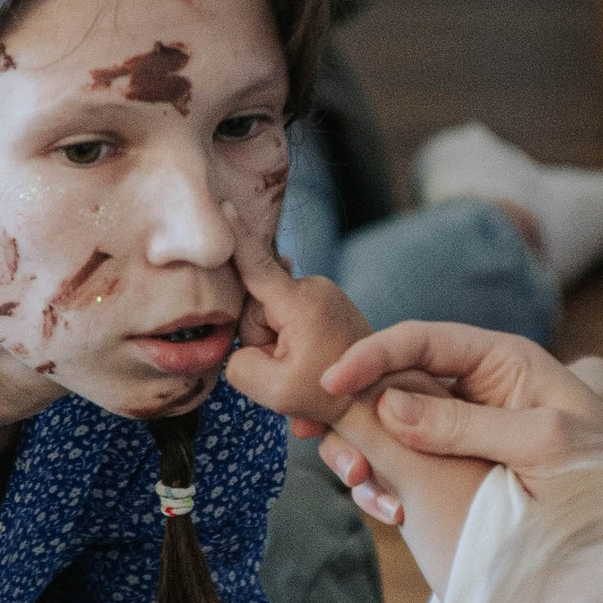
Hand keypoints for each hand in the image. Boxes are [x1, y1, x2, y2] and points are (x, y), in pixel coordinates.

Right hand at [225, 238, 372, 439]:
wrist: (379, 397)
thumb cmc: (331, 396)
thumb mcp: (274, 391)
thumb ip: (239, 365)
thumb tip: (241, 349)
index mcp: (301, 302)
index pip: (257, 263)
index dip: (235, 237)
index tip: (223, 204)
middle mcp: (314, 287)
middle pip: (256, 306)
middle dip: (262, 339)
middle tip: (288, 369)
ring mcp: (323, 292)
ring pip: (271, 314)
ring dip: (278, 344)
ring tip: (304, 368)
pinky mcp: (326, 301)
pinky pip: (288, 316)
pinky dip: (291, 340)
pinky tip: (308, 361)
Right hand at [313, 320, 602, 516]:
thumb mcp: (541, 443)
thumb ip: (466, 424)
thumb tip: (389, 406)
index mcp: (501, 360)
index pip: (422, 340)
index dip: (372, 354)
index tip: (332, 380)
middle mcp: (475, 385)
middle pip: (393, 378)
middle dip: (351, 405)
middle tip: (314, 434)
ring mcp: (461, 426)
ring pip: (388, 424)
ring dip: (363, 450)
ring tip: (358, 483)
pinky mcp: (453, 466)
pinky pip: (403, 463)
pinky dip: (384, 483)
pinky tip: (387, 509)